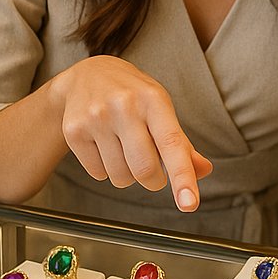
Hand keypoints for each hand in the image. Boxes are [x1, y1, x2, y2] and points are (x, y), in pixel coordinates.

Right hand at [48, 55, 212, 210]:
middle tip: (151, 168)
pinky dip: (105, 169)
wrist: (88, 74)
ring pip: (120, 177)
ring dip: (128, 174)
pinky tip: (104, 145)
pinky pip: (98, 174)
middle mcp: (124, 106)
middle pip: (144, 170)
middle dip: (153, 180)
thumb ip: (181, 143)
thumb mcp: (160, 108)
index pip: (172, 144)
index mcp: (153, 100)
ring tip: (124, 148)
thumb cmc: (133, 94)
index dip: (183, 176)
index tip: (189, 204)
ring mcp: (96, 118)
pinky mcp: (74, 131)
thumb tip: (203, 171)